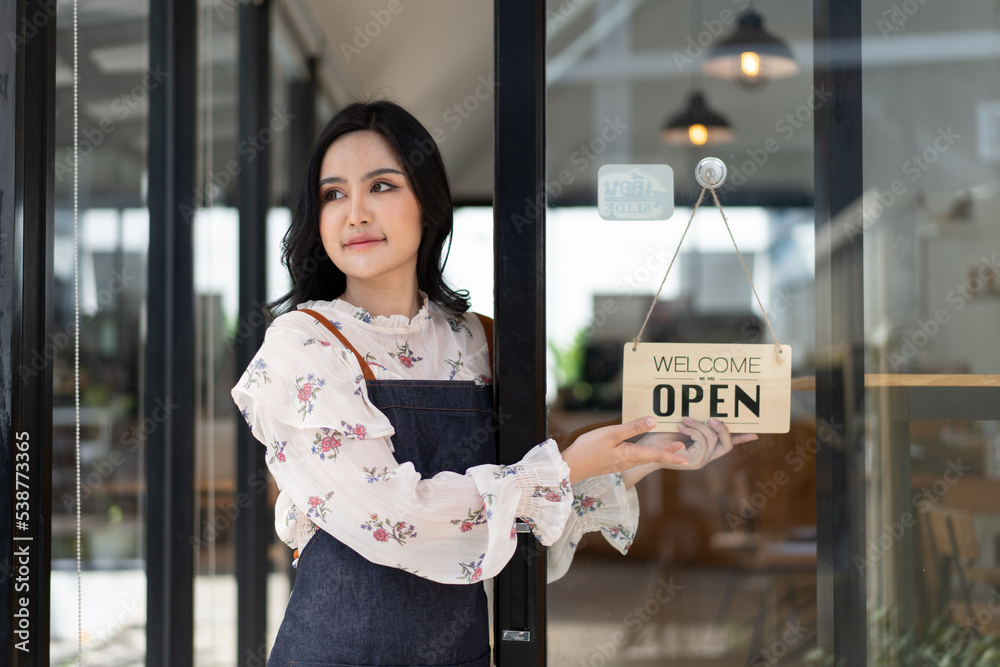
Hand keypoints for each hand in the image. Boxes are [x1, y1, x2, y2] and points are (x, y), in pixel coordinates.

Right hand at [561, 416, 689, 484]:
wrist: (572, 466)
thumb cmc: (589, 449)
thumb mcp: (611, 434)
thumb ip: (632, 428)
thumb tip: (654, 421)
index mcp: (630, 454)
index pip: (656, 455)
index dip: (672, 455)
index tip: (686, 459)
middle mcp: (628, 461)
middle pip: (651, 457)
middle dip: (667, 453)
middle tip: (682, 450)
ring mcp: (619, 464)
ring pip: (642, 458)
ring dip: (655, 454)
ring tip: (665, 449)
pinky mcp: (611, 464)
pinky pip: (632, 459)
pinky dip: (643, 455)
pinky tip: (638, 452)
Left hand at [620, 419, 757, 488]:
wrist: (644, 448)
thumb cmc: (659, 435)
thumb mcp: (680, 425)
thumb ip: (695, 421)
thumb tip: (707, 410)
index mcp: (706, 448)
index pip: (729, 443)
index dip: (742, 438)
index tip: (756, 432)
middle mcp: (706, 456)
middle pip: (727, 443)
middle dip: (723, 428)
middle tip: (712, 418)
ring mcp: (701, 461)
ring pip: (713, 439)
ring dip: (700, 426)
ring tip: (685, 420)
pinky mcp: (693, 462)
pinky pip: (703, 443)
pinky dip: (694, 431)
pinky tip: (682, 427)